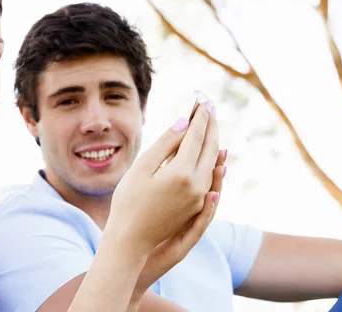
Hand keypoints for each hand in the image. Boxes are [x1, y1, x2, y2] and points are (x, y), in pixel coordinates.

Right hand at [107, 102, 219, 255]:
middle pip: (210, 148)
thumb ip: (165, 143)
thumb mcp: (142, 167)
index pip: (196, 137)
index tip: (203, 101)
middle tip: (210, 108)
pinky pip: (210, 176)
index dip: (200, 117)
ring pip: (213, 163)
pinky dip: (211, 160)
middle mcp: (197, 185)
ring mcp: (200, 198)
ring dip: (213, 142)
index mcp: (182, 173)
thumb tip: (184, 122)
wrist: (131, 240)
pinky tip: (212, 153)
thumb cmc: (128, 201)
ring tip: (211, 125)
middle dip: (211, 126)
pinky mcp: (197, 206)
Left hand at [134, 151, 226, 295]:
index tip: (206, 127)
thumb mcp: (149, 184)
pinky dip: (208, 211)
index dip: (203, 147)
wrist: (130, 253)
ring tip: (222, 164)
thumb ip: (166, 163)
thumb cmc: (137, 217)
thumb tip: (177, 137)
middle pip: (207, 180)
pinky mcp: (185, 239)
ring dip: (218, 183)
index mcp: (180, 192)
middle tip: (221, 139)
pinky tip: (211, 195)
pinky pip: (201, 224)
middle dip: (215, 160)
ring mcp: (189, 223)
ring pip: (209, 201)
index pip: (195, 165)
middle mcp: (190, 206)